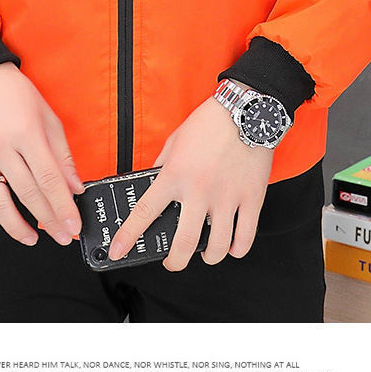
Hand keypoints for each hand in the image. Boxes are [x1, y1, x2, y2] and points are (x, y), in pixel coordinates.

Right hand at [0, 61, 84, 246]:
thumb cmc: (19, 96)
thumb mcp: (49, 118)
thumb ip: (62, 156)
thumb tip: (75, 190)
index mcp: (26, 132)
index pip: (49, 180)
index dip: (63, 208)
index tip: (73, 227)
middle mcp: (0, 146)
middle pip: (27, 194)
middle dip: (48, 221)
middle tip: (62, 236)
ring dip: (16, 227)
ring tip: (32, 238)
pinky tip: (0, 220)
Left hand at [107, 95, 273, 270]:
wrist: (247, 110)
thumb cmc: (210, 122)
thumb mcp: (175, 141)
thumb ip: (162, 165)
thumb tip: (152, 182)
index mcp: (175, 175)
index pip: (145, 212)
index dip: (128, 236)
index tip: (119, 251)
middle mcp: (200, 190)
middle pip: (183, 243)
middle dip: (174, 262)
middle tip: (172, 262)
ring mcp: (227, 197)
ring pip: (217, 247)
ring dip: (208, 257)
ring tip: (204, 254)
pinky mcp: (251, 199)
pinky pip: (245, 237)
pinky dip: (237, 249)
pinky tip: (231, 246)